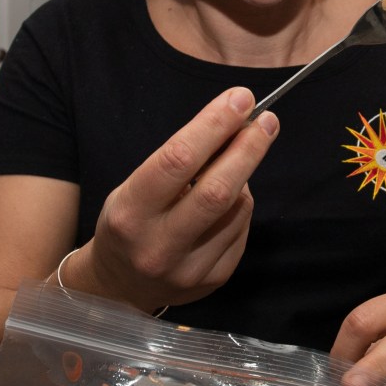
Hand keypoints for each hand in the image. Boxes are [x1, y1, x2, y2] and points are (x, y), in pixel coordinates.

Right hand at [68, 86, 277, 311]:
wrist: (119, 286)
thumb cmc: (129, 222)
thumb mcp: (134, 187)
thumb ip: (180, 162)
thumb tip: (233, 124)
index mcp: (131, 213)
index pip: (178, 160)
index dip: (214, 125)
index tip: (241, 99)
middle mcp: (159, 246)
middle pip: (218, 191)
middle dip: (248, 149)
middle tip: (267, 121)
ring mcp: (189, 269)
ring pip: (237, 209)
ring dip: (244, 177)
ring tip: (234, 165)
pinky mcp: (213, 280)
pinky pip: (241, 230)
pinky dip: (240, 206)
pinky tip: (228, 201)